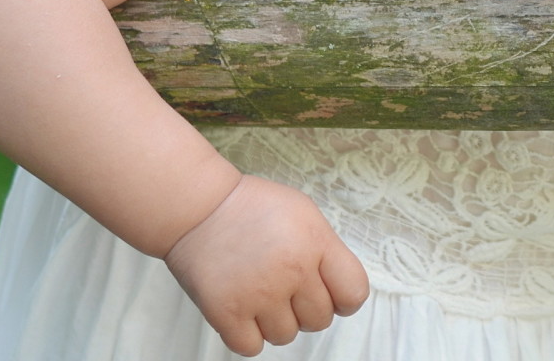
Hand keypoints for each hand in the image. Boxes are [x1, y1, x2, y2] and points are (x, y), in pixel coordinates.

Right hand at [164, 174, 368, 355]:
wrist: (199, 208)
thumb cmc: (253, 208)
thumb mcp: (304, 214)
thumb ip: (327, 250)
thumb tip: (339, 287)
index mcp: (316, 243)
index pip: (354, 293)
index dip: (344, 298)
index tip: (329, 293)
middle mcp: (292, 270)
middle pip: (320, 320)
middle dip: (305, 308)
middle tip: (285, 287)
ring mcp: (259, 294)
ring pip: (286, 337)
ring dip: (275, 322)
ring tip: (260, 293)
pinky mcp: (226, 312)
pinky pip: (251, 347)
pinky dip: (247, 335)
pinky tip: (243, 309)